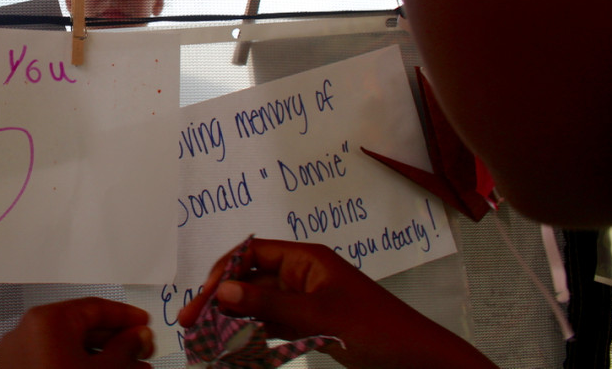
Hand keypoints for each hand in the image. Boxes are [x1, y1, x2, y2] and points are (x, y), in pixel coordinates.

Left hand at [0, 297, 153, 368]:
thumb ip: (127, 347)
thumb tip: (139, 335)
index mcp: (47, 320)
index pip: (94, 308)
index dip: (125, 316)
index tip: (145, 324)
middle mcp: (27, 332)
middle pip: (81, 328)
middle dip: (117, 341)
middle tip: (143, 351)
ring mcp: (18, 355)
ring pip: (69, 348)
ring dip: (102, 358)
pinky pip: (54, 362)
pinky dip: (79, 367)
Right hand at [178, 238, 496, 368]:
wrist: (420, 362)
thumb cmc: (377, 330)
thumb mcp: (319, 316)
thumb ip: (270, 303)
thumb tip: (223, 291)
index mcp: (307, 259)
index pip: (252, 253)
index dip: (224, 272)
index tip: (203, 298)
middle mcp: (303, 276)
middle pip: (250, 279)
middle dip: (221, 298)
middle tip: (191, 323)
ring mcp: (306, 302)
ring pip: (258, 304)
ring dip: (233, 318)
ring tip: (206, 338)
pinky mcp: (312, 327)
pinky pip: (273, 325)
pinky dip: (254, 334)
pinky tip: (235, 347)